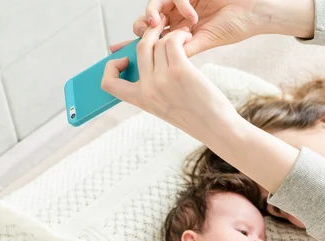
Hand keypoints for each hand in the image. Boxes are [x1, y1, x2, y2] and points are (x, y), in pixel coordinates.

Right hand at [102, 20, 236, 134]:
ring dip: (170, 34)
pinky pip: (172, 41)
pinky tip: (187, 37)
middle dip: (149, 34)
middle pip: (139, 49)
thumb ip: (153, 87)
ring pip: (158, 43)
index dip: (111, 67)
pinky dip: (179, 35)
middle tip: (160, 29)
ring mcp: (162, 79)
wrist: (216, 127)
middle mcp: (147, 89)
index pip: (108, 83)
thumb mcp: (165, 106)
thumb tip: (146, 61)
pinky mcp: (180, 71)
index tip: (125, 60)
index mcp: (141, 100)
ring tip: (182, 36)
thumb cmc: (195, 116)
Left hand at [112, 0, 260, 57]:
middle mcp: (177, 17)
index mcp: (180, 33)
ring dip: (153, 14)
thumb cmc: (234, 29)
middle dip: (141, 27)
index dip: (133, 43)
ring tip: (159, 23)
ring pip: (154, 6)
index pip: (151, 39)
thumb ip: (182, 51)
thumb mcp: (205, 42)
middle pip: (147, 21)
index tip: (113, 52)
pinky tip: (192, 16)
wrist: (253, 14)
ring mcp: (182, 3)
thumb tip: (158, 66)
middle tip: (144, 33)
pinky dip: (179, 4)